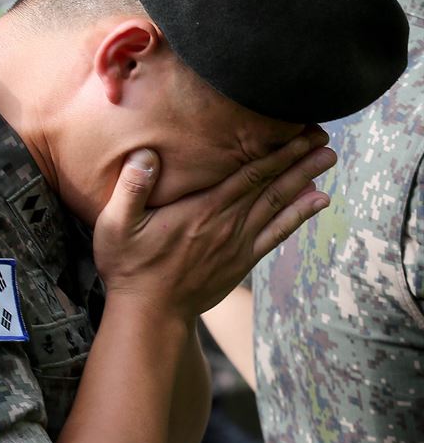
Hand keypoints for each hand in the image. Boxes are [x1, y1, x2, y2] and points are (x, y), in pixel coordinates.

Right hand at [94, 126, 334, 320]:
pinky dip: (299, 216)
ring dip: (305, 180)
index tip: (297, 128)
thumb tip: (146, 154)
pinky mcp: (241, 262)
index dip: (276, 150)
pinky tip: (318, 201)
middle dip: (299, 157)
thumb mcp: (116, 225)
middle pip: (271, 184)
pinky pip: (277, 234)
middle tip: (323, 133)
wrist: (151, 314)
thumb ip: (131, 188)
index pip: (248, 173)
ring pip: (279, 205)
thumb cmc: (130, 267)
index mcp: (202, 209)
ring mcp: (238, 244)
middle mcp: (227, 223)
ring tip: (327, 157)